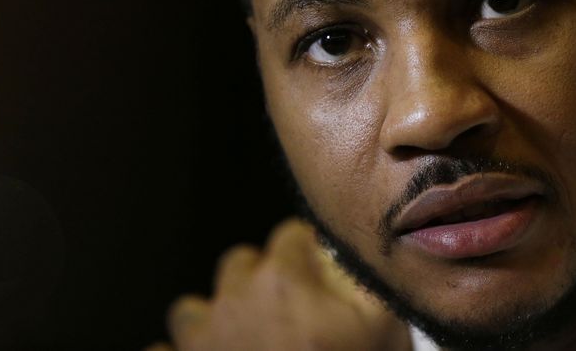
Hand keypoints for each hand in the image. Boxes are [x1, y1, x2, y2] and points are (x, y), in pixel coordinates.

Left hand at [146, 219, 410, 350]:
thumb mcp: (383, 328)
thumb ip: (370, 284)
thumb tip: (361, 261)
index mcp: (283, 281)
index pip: (290, 235)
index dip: (307, 249)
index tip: (315, 265)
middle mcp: (234, 302)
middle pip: (239, 263)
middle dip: (260, 278)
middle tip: (284, 307)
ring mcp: (200, 342)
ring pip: (192, 308)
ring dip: (214, 317)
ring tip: (240, 339)